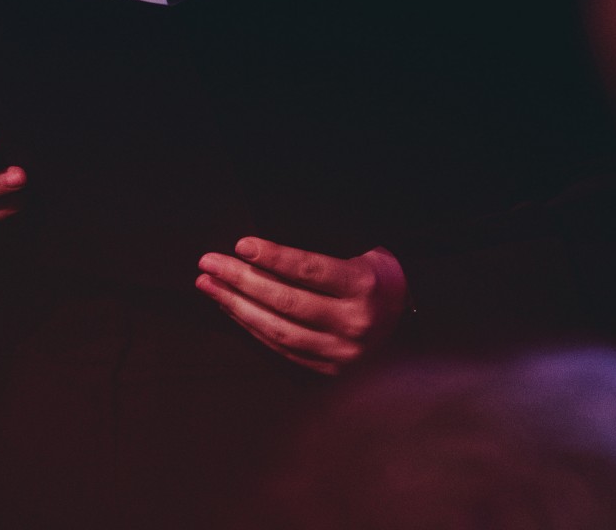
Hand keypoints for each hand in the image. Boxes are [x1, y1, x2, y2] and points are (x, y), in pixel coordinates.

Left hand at [195, 238, 407, 374]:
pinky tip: (231, 308)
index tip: (240, 245)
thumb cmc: (375, 278)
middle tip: (209, 262)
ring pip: (277, 329)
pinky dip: (251, 327)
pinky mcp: (329, 370)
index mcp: (364, 286)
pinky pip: (280, 348)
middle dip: (240, 279)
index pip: (309, 270)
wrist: (405, 322)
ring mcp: (342, 352)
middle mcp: (354, 322)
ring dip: (236, 306)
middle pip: (286, 300)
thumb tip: (261, 249)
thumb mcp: (360, 254)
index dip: (272, 256)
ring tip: (209, 285)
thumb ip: (319, 256)